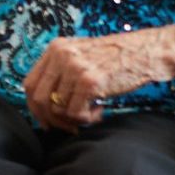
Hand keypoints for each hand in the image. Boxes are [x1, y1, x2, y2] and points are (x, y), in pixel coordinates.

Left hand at [21, 31, 174, 132]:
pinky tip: (100, 110)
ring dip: (75, 119)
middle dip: (52, 119)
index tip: (47, 120)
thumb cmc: (115, 59)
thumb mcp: (80, 56)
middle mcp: (61, 55)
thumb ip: (60, 73)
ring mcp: (75, 68)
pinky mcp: (90, 82)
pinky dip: (87, 119)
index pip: (29, 84)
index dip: (35, 108)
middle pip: (39, 99)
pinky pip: (76, 114)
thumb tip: (42, 108)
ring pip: (58, 110)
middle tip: (69, 126)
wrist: (145, 53)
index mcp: (55, 48)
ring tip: (92, 111)